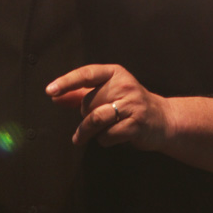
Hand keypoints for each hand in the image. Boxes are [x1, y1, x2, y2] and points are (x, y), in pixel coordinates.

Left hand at [46, 64, 169, 149]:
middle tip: (90, 119)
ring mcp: (132, 105)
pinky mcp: (136, 124)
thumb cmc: (128, 104)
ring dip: (86, 131)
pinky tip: (111, 137)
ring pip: (96, 119)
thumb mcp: (106, 93)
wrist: (162, 119)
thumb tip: (54, 97)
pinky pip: (107, 135)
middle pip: (88, 103)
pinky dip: (103, 140)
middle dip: (84, 115)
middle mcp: (125, 85)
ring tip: (81, 137)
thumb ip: (80, 94)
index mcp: (115, 73)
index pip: (87, 74)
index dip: (67, 82)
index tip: (50, 91)